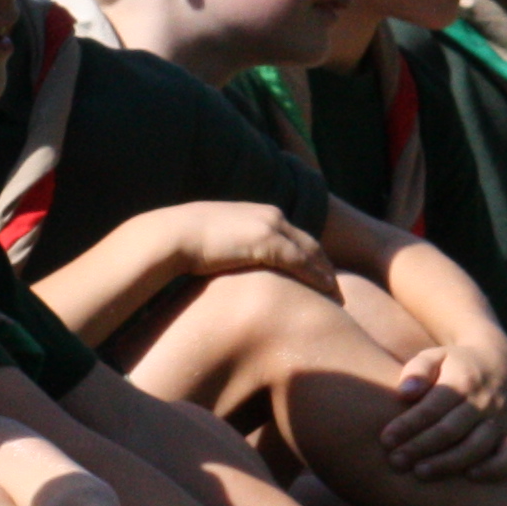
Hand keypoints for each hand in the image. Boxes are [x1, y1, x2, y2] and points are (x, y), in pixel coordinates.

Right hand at [170, 203, 333, 293]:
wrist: (169, 236)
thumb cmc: (180, 240)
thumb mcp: (211, 236)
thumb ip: (227, 244)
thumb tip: (224, 261)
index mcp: (257, 212)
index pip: (292, 234)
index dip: (307, 253)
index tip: (317, 271)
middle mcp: (270, 215)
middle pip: (308, 241)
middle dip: (324, 263)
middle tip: (335, 285)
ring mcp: (270, 227)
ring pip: (310, 252)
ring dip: (326, 272)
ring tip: (336, 293)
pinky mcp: (268, 243)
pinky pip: (302, 262)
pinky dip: (317, 276)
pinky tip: (328, 290)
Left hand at [379, 341, 506, 480]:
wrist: (500, 363)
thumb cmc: (454, 364)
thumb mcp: (434, 357)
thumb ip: (418, 370)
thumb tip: (405, 393)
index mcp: (461, 383)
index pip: (432, 408)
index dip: (408, 426)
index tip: (385, 440)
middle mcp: (483, 404)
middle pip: (451, 430)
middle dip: (421, 448)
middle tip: (395, 462)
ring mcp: (500, 421)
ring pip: (477, 446)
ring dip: (449, 463)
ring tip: (420, 473)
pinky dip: (493, 468)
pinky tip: (469, 476)